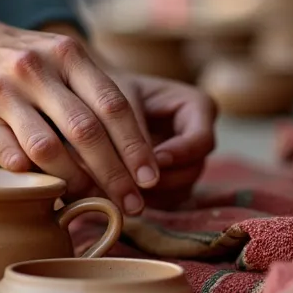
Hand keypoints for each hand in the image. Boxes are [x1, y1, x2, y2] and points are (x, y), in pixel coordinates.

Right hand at [0, 10, 160, 214]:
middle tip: (132, 205)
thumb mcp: (63, 61)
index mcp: (68, 55)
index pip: (113, 104)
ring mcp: (3, 91)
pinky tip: (46, 191)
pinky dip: (31, 177)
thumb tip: (136, 156)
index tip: (150, 179)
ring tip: (91, 201)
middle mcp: (37, 69)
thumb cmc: (27, 64)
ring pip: (47, 147)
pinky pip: (8, 154)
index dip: (136, 146)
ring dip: (74, 181)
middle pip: (86, 131)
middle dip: (114, 174)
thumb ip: (94, 96)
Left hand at [112, 72, 217, 209]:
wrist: (91, 102)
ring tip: (120, 188)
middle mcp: (196, 137)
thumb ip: (132, 134)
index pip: (202, 139)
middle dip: (163, 178)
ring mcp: (185, 161)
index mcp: (196, 107)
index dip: (181, 153)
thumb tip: (143, 173)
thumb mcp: (117, 102)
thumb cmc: (104, 92)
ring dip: (153, 194)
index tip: (154, 160)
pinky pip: (166, 200)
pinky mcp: (171, 181)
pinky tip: (120, 194)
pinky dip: (146, 200)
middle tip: (132, 183)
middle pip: (194, 168)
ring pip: (181, 189)